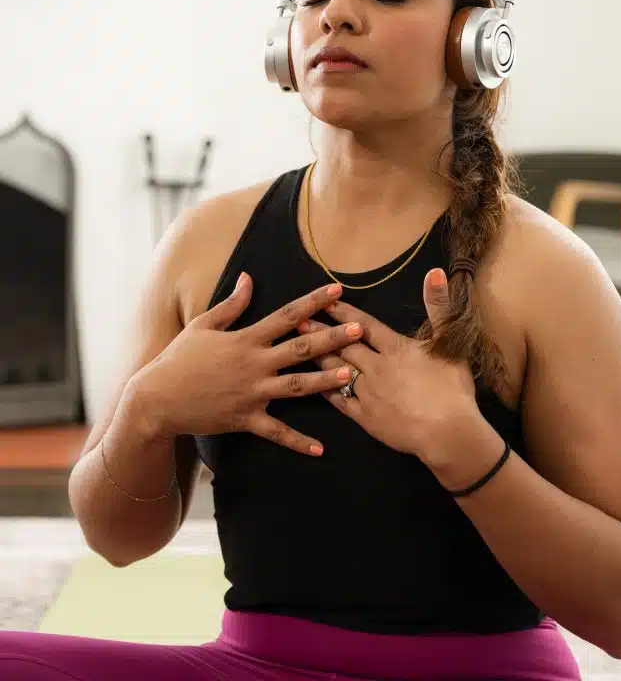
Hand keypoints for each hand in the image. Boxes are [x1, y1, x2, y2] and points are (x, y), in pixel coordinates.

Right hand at [129, 277, 362, 456]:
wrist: (157, 399)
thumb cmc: (179, 358)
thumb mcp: (203, 324)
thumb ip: (232, 304)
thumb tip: (249, 277)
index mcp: (246, 339)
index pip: (286, 315)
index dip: (313, 302)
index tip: (337, 291)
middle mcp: (254, 364)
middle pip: (300, 349)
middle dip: (332, 338)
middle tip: (360, 330)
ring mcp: (252, 393)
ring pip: (296, 386)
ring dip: (325, 382)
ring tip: (350, 375)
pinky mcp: (246, 419)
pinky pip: (276, 432)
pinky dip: (298, 442)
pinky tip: (320, 449)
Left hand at [297, 268, 482, 460]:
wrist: (448, 433)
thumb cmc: (452, 388)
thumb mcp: (450, 342)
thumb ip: (439, 306)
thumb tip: (435, 271)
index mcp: (395, 348)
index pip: (364, 325)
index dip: (344, 312)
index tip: (324, 301)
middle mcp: (376, 366)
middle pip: (343, 346)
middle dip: (320, 332)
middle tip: (297, 320)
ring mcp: (368, 393)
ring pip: (336, 370)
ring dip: (317, 357)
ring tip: (297, 346)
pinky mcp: (366, 418)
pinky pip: (339, 401)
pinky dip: (325, 390)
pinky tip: (312, 383)